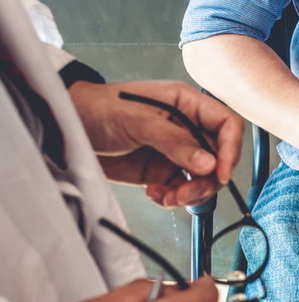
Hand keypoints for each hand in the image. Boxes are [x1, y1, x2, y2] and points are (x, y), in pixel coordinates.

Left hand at [69, 80, 243, 207]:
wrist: (67, 129)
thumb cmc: (99, 109)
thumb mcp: (137, 121)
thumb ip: (174, 141)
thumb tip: (208, 163)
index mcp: (187, 103)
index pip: (226, 124)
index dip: (230, 149)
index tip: (219, 173)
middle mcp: (188, 127)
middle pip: (218, 157)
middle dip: (205, 180)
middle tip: (185, 194)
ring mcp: (177, 150)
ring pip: (203, 178)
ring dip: (189, 193)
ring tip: (166, 197)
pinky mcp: (163, 170)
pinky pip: (182, 189)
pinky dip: (172, 198)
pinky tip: (154, 194)